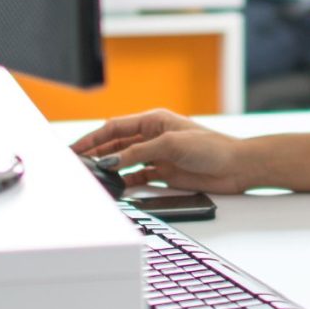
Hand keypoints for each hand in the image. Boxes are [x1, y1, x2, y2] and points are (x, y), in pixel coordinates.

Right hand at [71, 108, 247, 193]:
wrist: (235, 166)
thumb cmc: (211, 147)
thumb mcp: (171, 145)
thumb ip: (138, 153)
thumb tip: (109, 161)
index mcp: (155, 121)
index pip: (116, 127)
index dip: (93, 138)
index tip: (74, 149)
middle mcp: (154, 136)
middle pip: (116, 144)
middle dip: (96, 153)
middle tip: (75, 166)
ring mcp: (158, 155)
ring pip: (124, 160)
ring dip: (108, 168)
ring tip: (89, 178)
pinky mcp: (164, 172)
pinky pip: (137, 176)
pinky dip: (124, 181)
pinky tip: (114, 187)